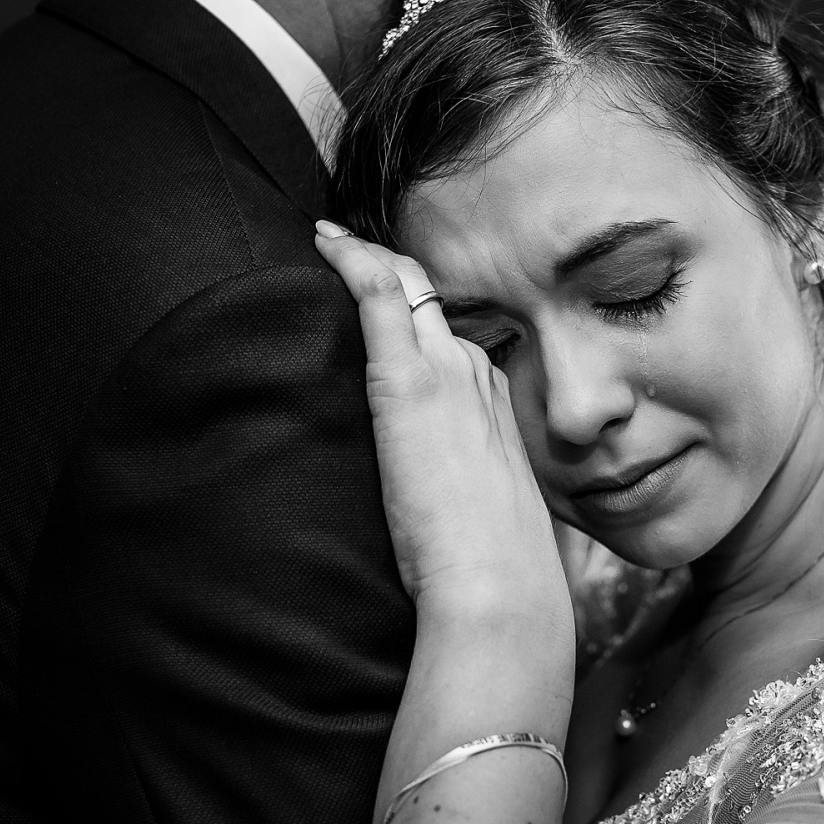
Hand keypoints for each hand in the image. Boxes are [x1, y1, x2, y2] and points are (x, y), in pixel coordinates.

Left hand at [314, 221, 566, 625]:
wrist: (499, 583)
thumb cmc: (495, 568)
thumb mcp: (493, 515)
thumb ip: (468, 489)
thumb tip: (441, 501)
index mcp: (497, 404)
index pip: (457, 339)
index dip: (423, 312)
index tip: (392, 299)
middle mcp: (476, 374)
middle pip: (432, 303)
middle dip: (392, 270)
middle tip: (349, 247)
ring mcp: (445, 371)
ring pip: (407, 287)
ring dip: (369, 259)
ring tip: (331, 239)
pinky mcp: (406, 380)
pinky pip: (380, 295)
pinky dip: (352, 259)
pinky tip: (324, 241)